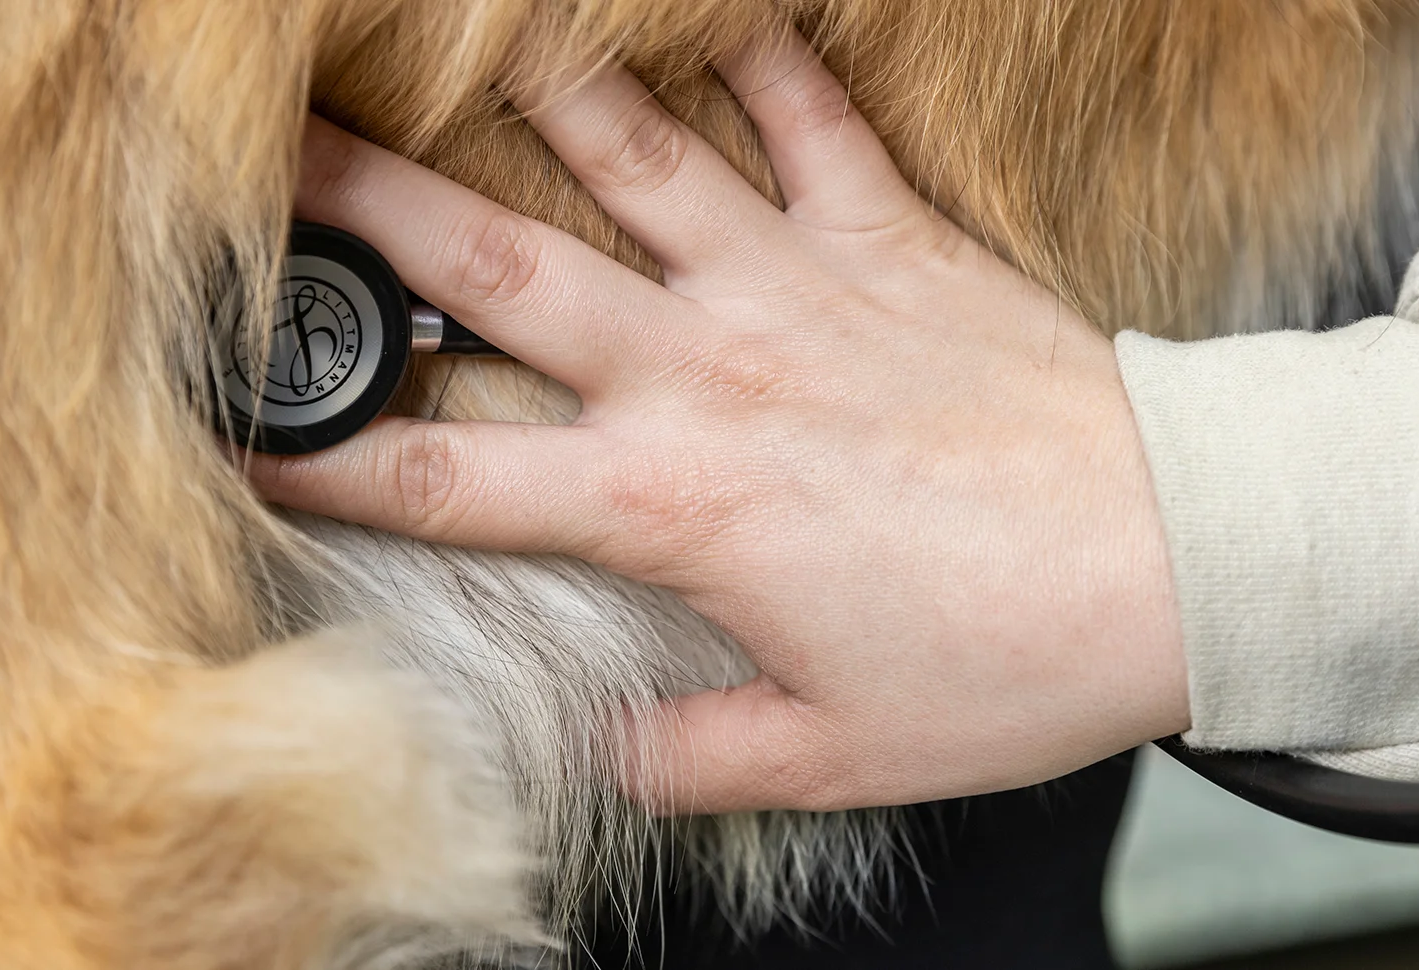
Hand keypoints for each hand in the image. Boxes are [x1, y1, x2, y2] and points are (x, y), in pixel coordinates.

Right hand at [254, 26, 1187, 814]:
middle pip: (497, 266)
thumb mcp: (829, 752)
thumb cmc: (1004, 661)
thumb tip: (603, 756)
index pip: (447, 479)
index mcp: (667, 504)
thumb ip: (688, 756)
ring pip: (632, 156)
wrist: (1175, 560)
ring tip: (458, 41)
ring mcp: (797, 283)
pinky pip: (811, 117)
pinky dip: (760, 60)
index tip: (243, 441)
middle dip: (369, 202)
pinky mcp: (892, 234)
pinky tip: (714, 20)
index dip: (326, 466)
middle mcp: (705, 370)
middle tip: (281, 148)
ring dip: (534, 90)